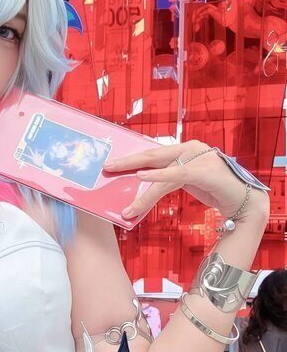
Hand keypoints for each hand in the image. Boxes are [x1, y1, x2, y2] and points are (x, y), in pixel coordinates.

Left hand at [103, 141, 268, 222]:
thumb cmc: (217, 189)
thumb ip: (170, 178)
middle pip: (152, 154)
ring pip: (161, 170)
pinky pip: (176, 175)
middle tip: (106, 167)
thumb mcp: (189, 181)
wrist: (245, 199)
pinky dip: (159, 177)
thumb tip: (144, 183)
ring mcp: (198, 157)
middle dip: (127, 161)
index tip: (113, 163)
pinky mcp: (204, 171)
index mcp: (185, 149)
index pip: (153, 153)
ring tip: (126, 203)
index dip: (132, 158)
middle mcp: (191, 148)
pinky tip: (145, 178)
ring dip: (141, 188)